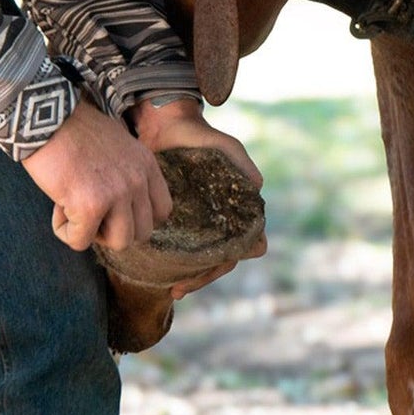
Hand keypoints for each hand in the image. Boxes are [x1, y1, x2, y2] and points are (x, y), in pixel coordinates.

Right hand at [22, 99, 172, 253]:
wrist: (45, 115)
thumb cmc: (72, 127)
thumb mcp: (116, 143)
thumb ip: (126, 171)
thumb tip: (119, 204)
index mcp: (146, 164)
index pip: (162, 210)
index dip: (136, 217)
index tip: (113, 208)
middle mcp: (137, 180)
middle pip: (142, 232)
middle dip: (114, 228)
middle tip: (89, 209)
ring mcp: (116, 194)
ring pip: (119, 242)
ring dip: (94, 233)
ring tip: (75, 209)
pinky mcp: (90, 205)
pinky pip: (80, 241)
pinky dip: (65, 231)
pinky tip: (56, 206)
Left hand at [127, 96, 262, 298]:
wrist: (164, 125)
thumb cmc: (200, 136)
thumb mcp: (224, 146)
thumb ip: (241, 162)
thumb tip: (258, 187)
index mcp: (235, 212)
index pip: (242, 248)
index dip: (226, 262)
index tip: (214, 267)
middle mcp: (216, 222)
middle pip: (216, 261)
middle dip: (201, 278)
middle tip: (179, 288)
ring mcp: (193, 223)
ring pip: (195, 260)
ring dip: (186, 277)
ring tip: (171, 288)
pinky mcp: (170, 219)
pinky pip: (172, 248)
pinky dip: (167, 263)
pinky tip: (155, 273)